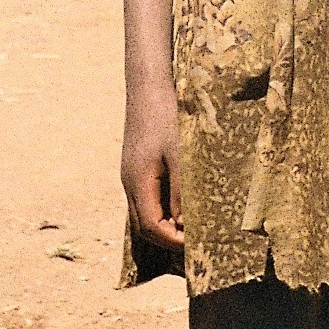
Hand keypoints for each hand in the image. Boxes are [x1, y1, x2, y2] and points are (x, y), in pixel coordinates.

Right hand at [121, 78, 183, 250]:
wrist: (148, 85)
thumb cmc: (167, 116)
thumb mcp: (180, 154)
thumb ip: (182, 190)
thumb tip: (184, 225)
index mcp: (138, 182)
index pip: (152, 227)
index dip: (174, 241)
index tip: (199, 244)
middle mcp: (130, 183)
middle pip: (144, 226)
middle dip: (169, 239)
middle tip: (198, 242)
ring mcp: (131, 174)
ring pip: (144, 213)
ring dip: (166, 225)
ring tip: (193, 227)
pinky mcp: (137, 166)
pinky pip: (147, 198)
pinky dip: (164, 209)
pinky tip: (183, 205)